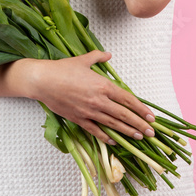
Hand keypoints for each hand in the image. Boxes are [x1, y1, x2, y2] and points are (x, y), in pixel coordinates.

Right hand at [23, 50, 154, 144]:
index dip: (141, 109)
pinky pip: (95, 130)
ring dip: (127, 131)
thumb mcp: (83, 60)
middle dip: (140, 124)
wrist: (43, 80)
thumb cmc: (62, 69)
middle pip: (124, 115)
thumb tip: (108, 55)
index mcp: (102, 85)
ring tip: (139, 137)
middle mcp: (98, 100)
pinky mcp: (78, 119)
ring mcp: (89, 111)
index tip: (151, 116)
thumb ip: (98, 57)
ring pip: (112, 124)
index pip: (127, 99)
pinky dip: (106, 136)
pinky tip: (114, 141)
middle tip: (152, 132)